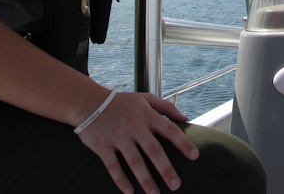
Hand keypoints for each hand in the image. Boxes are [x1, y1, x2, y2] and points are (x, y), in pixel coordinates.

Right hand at [76, 91, 196, 193]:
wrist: (88, 102)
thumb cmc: (121, 102)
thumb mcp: (145, 98)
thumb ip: (166, 107)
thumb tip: (185, 119)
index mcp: (147, 115)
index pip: (170, 130)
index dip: (183, 143)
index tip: (195, 157)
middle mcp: (134, 127)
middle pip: (154, 150)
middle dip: (166, 169)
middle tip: (176, 185)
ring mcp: (118, 137)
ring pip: (134, 162)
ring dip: (146, 179)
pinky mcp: (102, 146)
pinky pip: (113, 166)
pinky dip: (121, 180)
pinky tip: (130, 192)